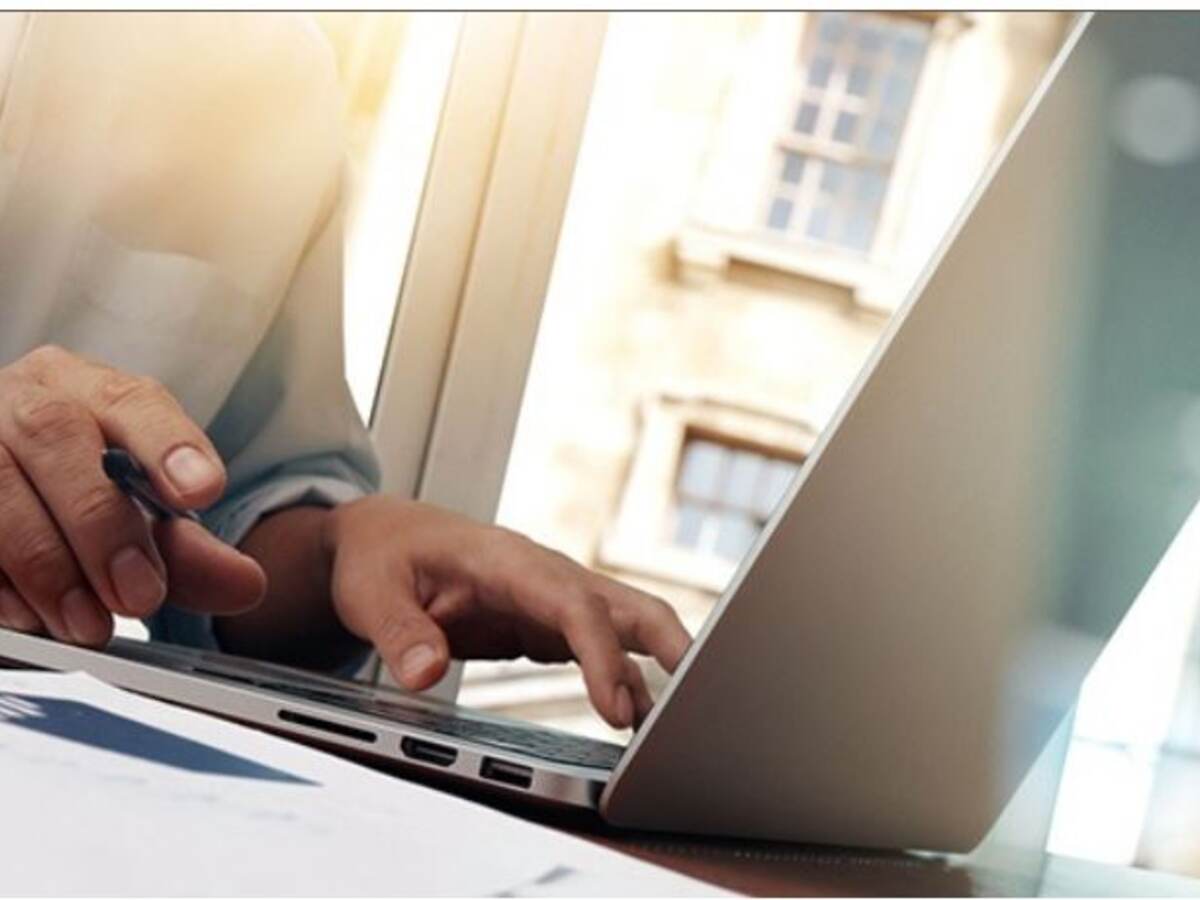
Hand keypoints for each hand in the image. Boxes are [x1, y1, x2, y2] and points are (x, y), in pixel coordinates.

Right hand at [0, 346, 264, 644]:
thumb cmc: (76, 493)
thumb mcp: (139, 516)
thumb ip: (190, 551)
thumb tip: (247, 585)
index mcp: (91, 389)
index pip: (134, 400)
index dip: (168, 444)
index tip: (202, 491)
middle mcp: (24, 395)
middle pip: (58, 435)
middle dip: (102, 526)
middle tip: (138, 597)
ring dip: (45, 565)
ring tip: (87, 625)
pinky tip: (26, 617)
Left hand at [322, 497, 691, 728]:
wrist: (382, 537)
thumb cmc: (380, 556)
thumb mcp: (370, 594)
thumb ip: (399, 633)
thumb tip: (427, 674)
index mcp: (506, 560)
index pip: (572, 605)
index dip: (602, 657)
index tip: (616, 711)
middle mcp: (543, 575)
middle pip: (627, 605)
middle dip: (675, 647)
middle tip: (704, 703)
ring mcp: (552, 597)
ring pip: (628, 624)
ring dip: (661, 668)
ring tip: (680, 730)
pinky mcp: (548, 621)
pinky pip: (603, 647)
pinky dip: (629, 679)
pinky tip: (638, 720)